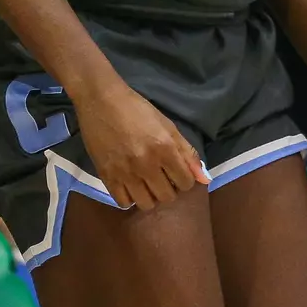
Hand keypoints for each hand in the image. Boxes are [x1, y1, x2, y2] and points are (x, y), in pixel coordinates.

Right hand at [74, 81, 207, 209]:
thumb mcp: (168, 126)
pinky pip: (123, 203)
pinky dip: (130, 198)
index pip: (185, 183)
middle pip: (167, 196)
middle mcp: (146, 164)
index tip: (177, 173)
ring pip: (146, 204)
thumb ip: (187, 153)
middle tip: (162, 177)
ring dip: (150, 196)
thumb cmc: (138, 110)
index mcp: (165, 148)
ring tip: (146, 183)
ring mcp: (125, 172)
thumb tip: (204, 178)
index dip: (184, 180)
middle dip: (169, 188)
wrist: (102, 102)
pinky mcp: (106, 176)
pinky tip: (131, 185)